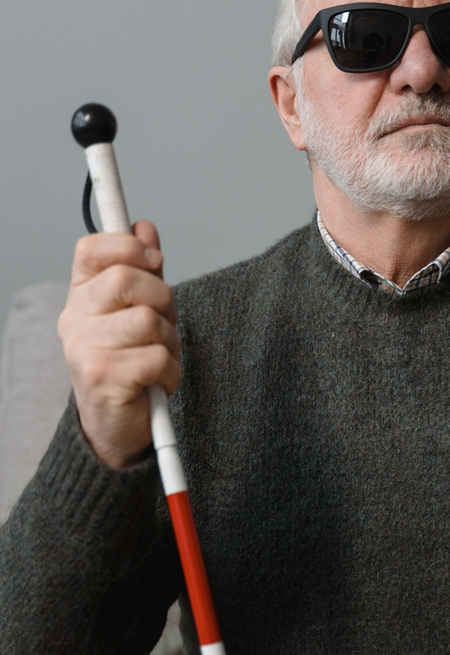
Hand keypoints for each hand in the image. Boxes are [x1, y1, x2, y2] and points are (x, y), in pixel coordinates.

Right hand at [57, 220, 180, 468]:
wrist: (113, 428)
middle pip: (126, 280)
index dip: (126, 244)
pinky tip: (157, 383)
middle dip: (163, 298)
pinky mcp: (102, 378)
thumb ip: (142, 271)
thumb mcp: (136, 313)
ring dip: (169, 340)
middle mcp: (74, 320)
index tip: (153, 257)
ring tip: (159, 358)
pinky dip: (170, 371)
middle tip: (164, 323)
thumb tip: (145, 226)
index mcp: (80, 297)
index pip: (91, 249)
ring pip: (147, 320)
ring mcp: (83, 349)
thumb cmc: (129, 365)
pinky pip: (157, 357)